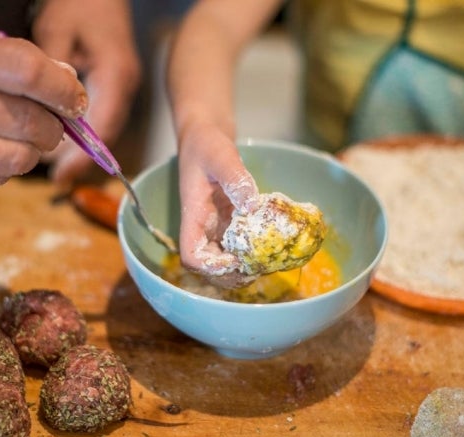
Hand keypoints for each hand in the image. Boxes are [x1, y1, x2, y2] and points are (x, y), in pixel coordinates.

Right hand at [0, 34, 87, 198]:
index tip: (74, 100)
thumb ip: (8, 62)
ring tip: (21, 142)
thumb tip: (64, 77)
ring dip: (32, 153)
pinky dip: (4, 170)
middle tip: (51, 127)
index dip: (62, 88)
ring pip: (20, 158)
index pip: (26, 71)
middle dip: (54, 128)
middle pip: (30, 121)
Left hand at [32, 0, 140, 184]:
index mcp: (115, 75)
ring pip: (104, 126)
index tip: (61, 176)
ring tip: (57, 165)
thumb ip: (49, 72)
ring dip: (82, 146)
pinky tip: (63, 137)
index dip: (81, 156)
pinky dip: (84, 130)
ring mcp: (122, 84)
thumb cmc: (79, 2)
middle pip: (105, 133)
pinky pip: (101, 114)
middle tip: (56, 177)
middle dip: (81, 157)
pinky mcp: (114, 81)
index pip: (101, 128)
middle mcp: (124, 85)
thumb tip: (37, 110)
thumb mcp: (56, 30)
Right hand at [177, 123, 259, 287]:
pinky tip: (272, 245)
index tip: (235, 259)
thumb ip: (234, 178)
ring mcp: (217, 228)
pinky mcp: (230, 223)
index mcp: (194, 216)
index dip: (211, 266)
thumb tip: (252, 204)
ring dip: (244, 267)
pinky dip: (252, 252)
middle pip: (209, 268)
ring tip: (269, 260)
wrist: (206, 136)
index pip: (191, 255)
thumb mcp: (220, 155)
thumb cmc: (206, 144)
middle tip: (261, 265)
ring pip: (225, 261)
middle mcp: (204, 228)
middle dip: (233, 273)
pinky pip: (238, 246)